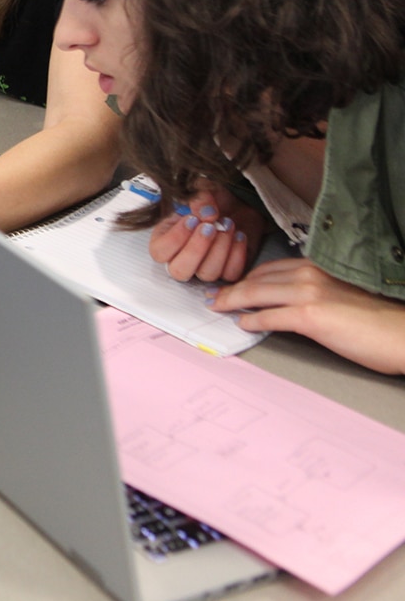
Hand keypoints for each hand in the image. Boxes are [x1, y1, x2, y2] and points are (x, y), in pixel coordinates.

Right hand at [149, 184, 264, 283]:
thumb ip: (198, 198)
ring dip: (220, 248)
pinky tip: (239, 235)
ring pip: (207, 273)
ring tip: (228, 224)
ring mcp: (204, 267)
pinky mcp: (227, 270)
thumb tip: (207, 214)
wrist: (238, 203)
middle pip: (180, 271)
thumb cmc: (211, 198)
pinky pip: (230, 274)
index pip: (159, 252)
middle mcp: (182, 258)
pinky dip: (237, 255)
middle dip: (197, 249)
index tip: (192, 219)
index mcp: (165, 238)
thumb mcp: (200, 188)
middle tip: (210, 226)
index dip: (175, 239)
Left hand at [211, 258, 404, 374]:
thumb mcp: (338, 295)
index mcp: (317, 267)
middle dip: (232, 289)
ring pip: (256, 294)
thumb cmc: (375, 320)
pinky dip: (252, 320)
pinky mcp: (310, 316)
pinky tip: (242, 323)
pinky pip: (269, 317)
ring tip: (219, 308)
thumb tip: (283, 303)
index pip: (269, 269)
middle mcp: (310, 274)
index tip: (231, 286)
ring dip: (233, 302)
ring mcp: (309, 293)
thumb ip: (311, 292)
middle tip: (214, 297)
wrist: (402, 334)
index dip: (246, 279)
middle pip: (257, 279)